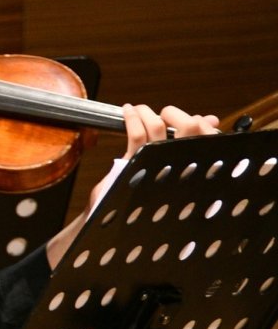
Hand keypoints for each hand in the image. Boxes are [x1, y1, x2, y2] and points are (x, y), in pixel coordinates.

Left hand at [83, 103, 220, 211]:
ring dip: (147, 112)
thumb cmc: (147, 193)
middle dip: (174, 113)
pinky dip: (131, 119)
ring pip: (158, 128)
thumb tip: (209, 118)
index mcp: (192, 168)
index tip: (193, 118)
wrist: (120, 219)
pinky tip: (127, 112)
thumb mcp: (170, 167)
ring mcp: (157, 165)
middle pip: (189, 128)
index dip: (203, 124)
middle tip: (161, 113)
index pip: (207, 138)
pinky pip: (136, 136)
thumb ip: (190, 143)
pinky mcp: (135, 166)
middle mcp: (179, 167)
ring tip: (138, 109)